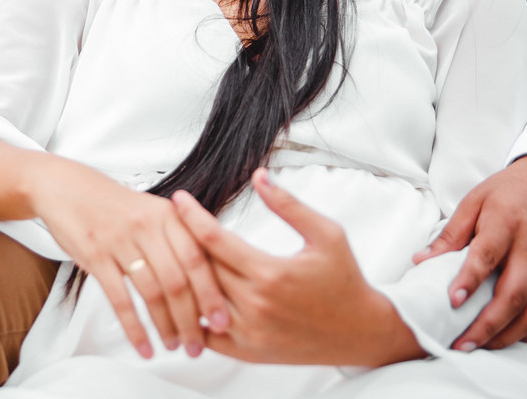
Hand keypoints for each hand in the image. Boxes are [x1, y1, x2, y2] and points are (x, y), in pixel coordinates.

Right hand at [30, 158, 228, 359]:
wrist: (68, 189)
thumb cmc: (115, 206)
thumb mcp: (153, 211)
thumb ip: (181, 237)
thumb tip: (213, 278)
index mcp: (168, 215)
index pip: (198, 260)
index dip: (211, 295)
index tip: (222, 322)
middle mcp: (147, 225)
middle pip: (178, 281)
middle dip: (191, 320)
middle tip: (198, 345)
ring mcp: (120, 240)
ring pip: (151, 293)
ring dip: (165, 327)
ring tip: (173, 346)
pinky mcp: (95, 255)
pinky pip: (120, 299)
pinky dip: (134, 328)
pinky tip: (143, 345)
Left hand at [173, 169, 421, 366]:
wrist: (361, 332)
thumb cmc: (345, 279)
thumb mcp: (327, 234)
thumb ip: (289, 205)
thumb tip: (258, 175)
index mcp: (270, 273)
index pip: (215, 239)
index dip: (191, 215)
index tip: (177, 198)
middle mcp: (255, 305)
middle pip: (200, 268)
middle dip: (180, 241)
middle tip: (165, 221)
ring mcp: (248, 332)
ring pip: (198, 300)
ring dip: (182, 277)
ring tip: (167, 252)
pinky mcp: (247, 352)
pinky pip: (205, 334)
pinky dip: (190, 314)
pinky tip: (181, 295)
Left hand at [412, 154, 526, 350]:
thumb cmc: (505, 192)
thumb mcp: (473, 202)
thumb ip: (450, 234)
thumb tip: (420, 261)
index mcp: (506, 223)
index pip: (488, 255)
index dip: (470, 280)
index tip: (452, 301)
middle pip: (514, 293)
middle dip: (487, 324)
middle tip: (460, 343)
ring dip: (507, 335)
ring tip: (478, 346)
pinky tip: (506, 338)